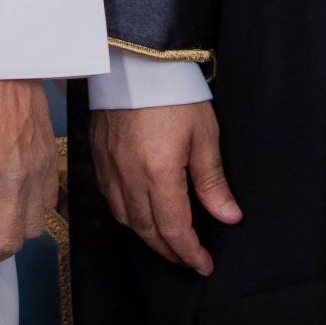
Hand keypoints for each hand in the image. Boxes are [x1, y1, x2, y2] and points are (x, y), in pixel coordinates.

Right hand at [91, 102, 240, 275]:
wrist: (137, 60)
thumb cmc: (174, 93)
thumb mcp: (204, 136)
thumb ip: (212, 181)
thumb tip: (227, 216)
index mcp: (159, 173)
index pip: (174, 229)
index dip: (190, 253)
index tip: (204, 264)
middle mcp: (129, 175)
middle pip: (146, 230)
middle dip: (169, 251)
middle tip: (188, 258)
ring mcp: (109, 165)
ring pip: (124, 217)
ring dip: (146, 235)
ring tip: (166, 240)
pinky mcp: (97, 153)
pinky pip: (108, 196)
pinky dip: (125, 212)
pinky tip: (138, 209)